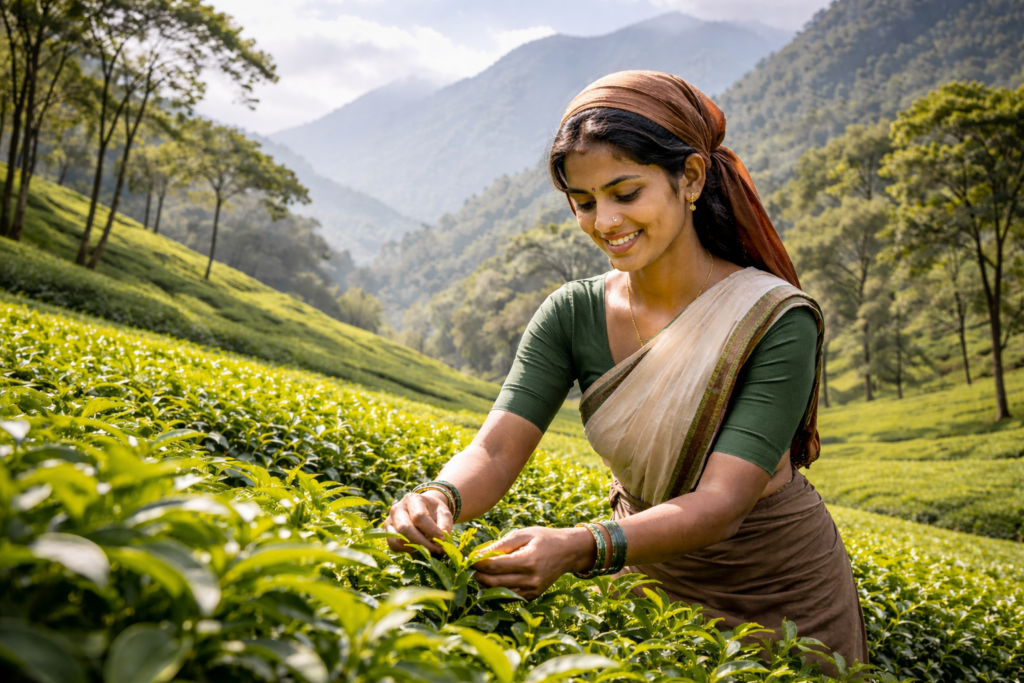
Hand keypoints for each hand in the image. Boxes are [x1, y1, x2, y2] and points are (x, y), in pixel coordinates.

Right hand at [385, 490, 452, 554]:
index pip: (419, 516)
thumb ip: (445, 525)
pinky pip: (393, 545)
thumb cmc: (434, 511)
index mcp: (412, 499)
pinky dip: (406, 550)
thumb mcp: (444, 513)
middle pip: (405, 528)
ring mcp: (389, 520)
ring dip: (414, 548)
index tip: (442, 541)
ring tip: (428, 550)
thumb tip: (442, 539)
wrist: (424, 509)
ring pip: (397, 539)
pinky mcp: (387, 532)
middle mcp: (397, 508)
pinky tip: (418, 549)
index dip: (431, 531)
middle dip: (422, 543)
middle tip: (436, 550)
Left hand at [472, 526, 594, 599]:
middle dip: (477, 574)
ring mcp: (532, 591)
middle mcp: (530, 580)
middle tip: (468, 565)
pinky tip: (491, 578)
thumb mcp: (523, 534)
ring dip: (484, 583)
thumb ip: (501, 545)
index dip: (476, 563)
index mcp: (527, 561)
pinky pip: (508, 596)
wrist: (569, 552)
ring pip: (498, 593)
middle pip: (493, 582)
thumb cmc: (545, 538)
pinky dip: (496, 589)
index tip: (466, 557)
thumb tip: (478, 554)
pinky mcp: (532, 596)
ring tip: (478, 571)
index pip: (493, 566)